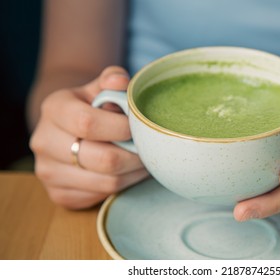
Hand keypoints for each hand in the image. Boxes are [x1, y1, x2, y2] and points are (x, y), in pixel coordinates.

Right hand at [30, 66, 148, 208]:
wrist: (66, 129)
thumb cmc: (91, 106)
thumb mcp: (100, 88)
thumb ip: (112, 80)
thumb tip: (120, 81)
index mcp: (54, 109)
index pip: (88, 123)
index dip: (122, 128)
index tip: (139, 128)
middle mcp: (44, 142)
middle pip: (103, 159)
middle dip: (135, 156)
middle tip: (150, 150)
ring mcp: (48, 172)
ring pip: (107, 183)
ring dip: (133, 173)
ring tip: (144, 161)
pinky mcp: (59, 194)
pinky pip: (100, 197)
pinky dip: (121, 186)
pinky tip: (128, 173)